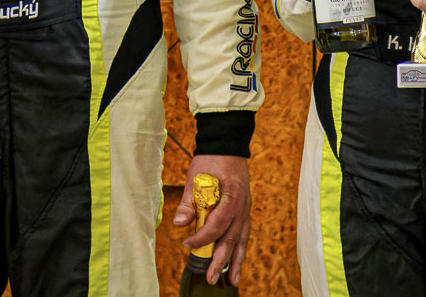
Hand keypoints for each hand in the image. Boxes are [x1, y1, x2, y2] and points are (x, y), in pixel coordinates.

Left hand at [171, 155, 250, 286]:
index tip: (187, 245)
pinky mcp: (243, 211)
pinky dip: (239, 250)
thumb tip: (180, 224)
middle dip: (221, 261)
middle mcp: (242, 207)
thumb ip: (189, 202)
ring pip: (241, 240)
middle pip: (231, 238)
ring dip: (235, 262)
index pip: (217, 224)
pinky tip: (236, 265)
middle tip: (211, 278)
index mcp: (231, 197)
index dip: (202, 238)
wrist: (228, 144)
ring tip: (231, 282)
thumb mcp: (196, 176)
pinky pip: (243, 234)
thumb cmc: (211, 159)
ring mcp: (245, 209)